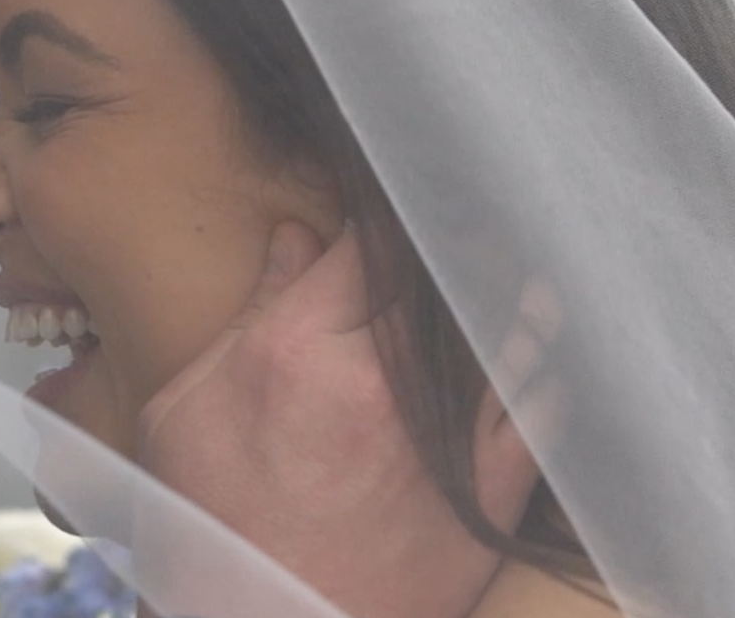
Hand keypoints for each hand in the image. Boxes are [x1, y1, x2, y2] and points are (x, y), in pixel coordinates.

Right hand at [133, 222, 553, 617]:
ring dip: (517, 290)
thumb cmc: (211, 526)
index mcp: (294, 353)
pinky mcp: (488, 497)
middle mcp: (379, 387)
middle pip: (444, 276)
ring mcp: (443, 442)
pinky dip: (547, 370)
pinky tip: (543, 350)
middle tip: (470, 218)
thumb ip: (252, 314)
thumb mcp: (187, 409)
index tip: (399, 207)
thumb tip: (298, 239)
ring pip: (510, 331)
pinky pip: (544, 410)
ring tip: (520, 266)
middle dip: (459, 238)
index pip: (368, 243)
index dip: (390, 214)